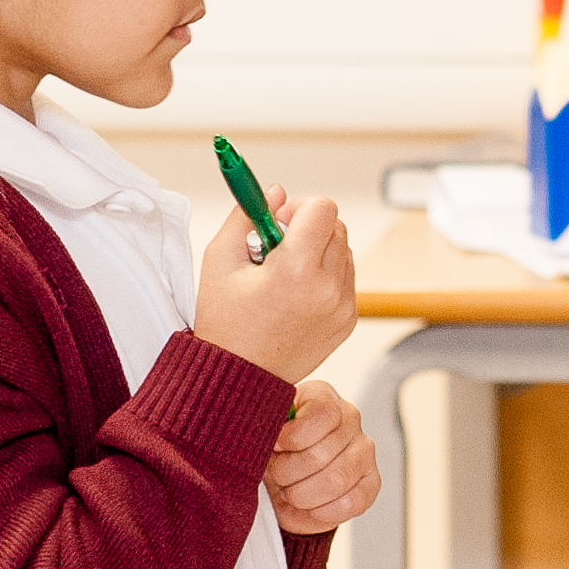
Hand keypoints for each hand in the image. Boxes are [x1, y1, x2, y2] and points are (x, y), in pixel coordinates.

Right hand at [199, 195, 354, 380]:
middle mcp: (328, 289)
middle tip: (277, 247)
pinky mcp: (348, 321)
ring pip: (344, 250)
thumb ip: (245, 216)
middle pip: (336, 226)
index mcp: (296, 270)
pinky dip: (326, 276)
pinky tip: (296, 294)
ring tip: (285, 275)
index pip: (322, 208)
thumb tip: (276, 191)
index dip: (299, 206)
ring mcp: (343, 307)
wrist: (239, 377)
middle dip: (308, 227)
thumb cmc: (224, 322)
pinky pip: (346, 278)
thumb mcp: (219, 260)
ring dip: (319, 250)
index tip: (278, 220)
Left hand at [267, 385, 380, 535]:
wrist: (280, 477)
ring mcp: (364, 452)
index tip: (274, 446)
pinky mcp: (371, 483)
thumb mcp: (263, 430)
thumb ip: (266, 426)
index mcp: (323, 397)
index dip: (292, 437)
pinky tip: (307, 505)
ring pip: (334, 482)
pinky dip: (320, 511)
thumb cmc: (271, 450)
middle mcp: (351, 419)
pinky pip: (350, 503)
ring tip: (289, 492)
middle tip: (276, 476)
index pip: (323, 414)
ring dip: (301, 495)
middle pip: (320, 455)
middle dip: (287, 474)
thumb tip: (272, 438)